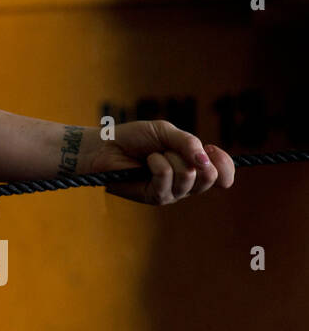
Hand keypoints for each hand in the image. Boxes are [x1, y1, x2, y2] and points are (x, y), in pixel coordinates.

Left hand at [79, 120, 235, 203]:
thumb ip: (189, 143)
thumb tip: (206, 161)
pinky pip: (167, 179)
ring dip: (170, 157)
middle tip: (172, 148)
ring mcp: (172, 192)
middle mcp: (186, 183)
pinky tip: (146, 161)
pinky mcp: (155, 198)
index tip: (211, 150)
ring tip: (153, 154)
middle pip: (210, 178)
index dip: (225, 165)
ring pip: (188, 176)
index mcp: (194, 167)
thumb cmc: (135, 138)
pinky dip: (157, 163)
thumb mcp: (166, 133)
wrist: (106, 145)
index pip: (223, 175)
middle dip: (194, 158)